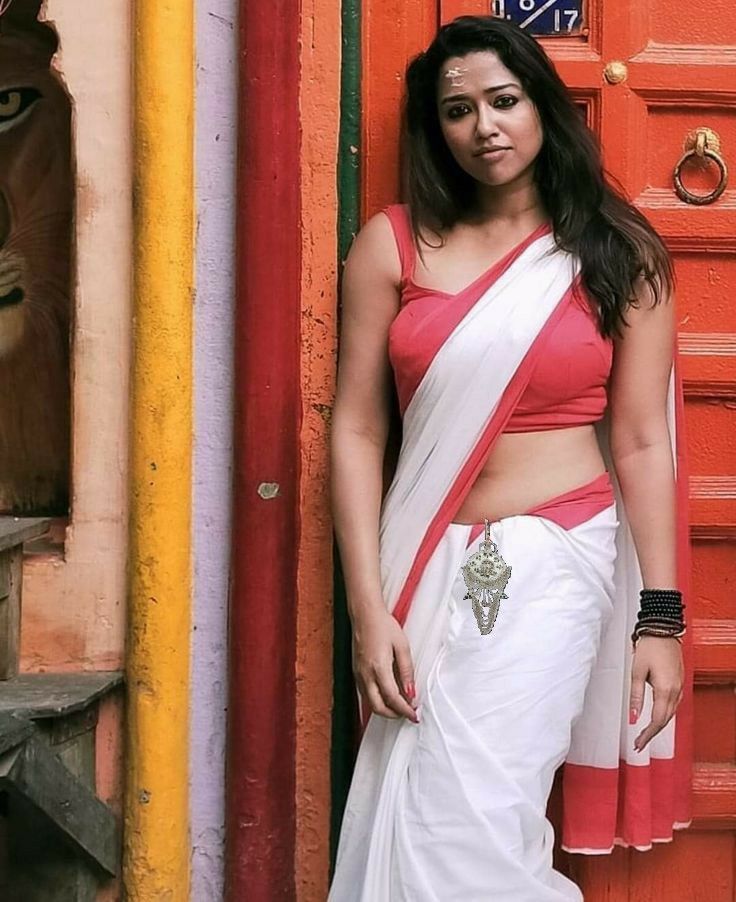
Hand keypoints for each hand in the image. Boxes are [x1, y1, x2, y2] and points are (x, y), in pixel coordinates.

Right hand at [351, 607, 418, 722]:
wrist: (364, 614)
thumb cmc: (383, 626)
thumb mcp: (402, 646)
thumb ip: (406, 671)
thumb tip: (411, 692)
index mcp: (379, 668)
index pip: (393, 698)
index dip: (405, 710)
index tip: (414, 715)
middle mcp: (365, 674)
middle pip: (378, 707)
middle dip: (393, 715)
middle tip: (407, 714)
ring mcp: (358, 674)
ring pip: (369, 703)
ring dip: (385, 709)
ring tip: (399, 706)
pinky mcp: (356, 671)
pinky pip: (365, 693)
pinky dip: (376, 700)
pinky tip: (386, 695)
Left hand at [629, 635, 683, 752]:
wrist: (663, 630)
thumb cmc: (649, 647)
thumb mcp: (637, 672)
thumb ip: (636, 696)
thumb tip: (633, 717)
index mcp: (666, 690)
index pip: (658, 721)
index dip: (648, 735)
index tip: (638, 744)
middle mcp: (676, 691)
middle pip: (665, 720)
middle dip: (652, 734)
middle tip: (639, 744)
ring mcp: (679, 687)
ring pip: (670, 713)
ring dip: (658, 725)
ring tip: (645, 734)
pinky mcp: (679, 682)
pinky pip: (673, 704)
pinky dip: (664, 714)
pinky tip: (656, 717)